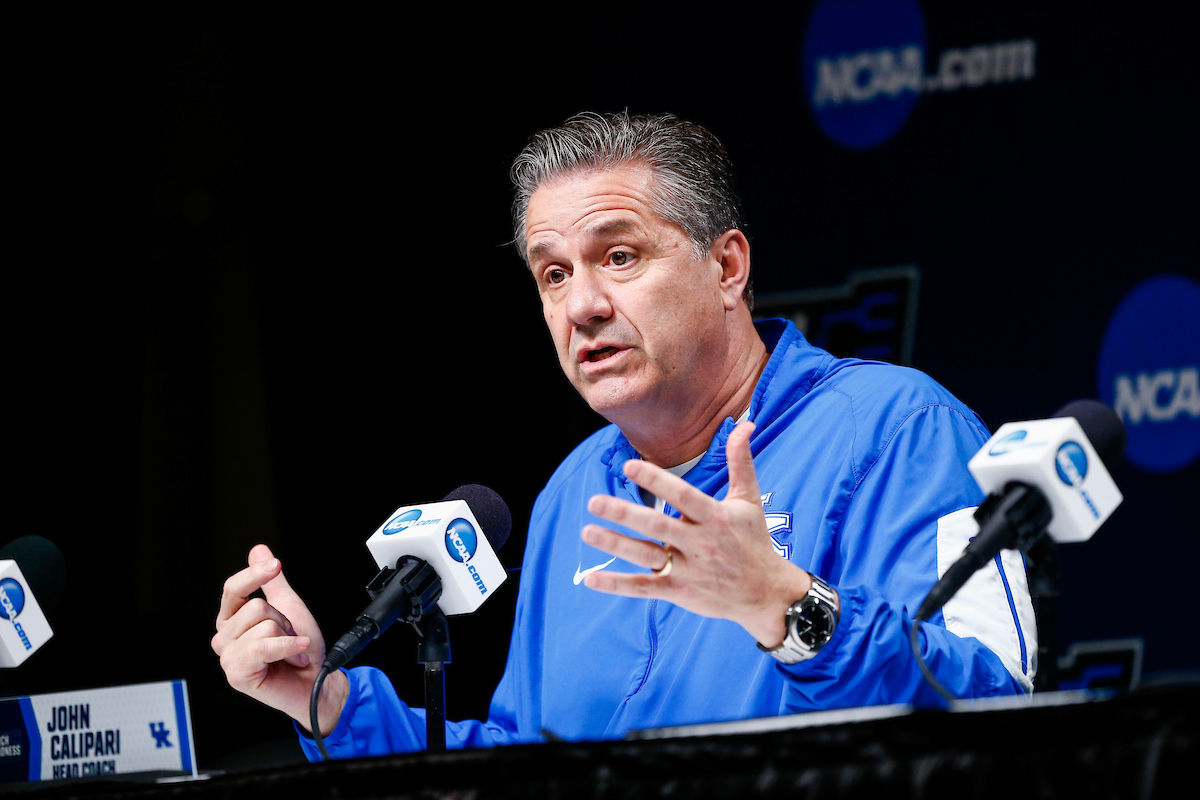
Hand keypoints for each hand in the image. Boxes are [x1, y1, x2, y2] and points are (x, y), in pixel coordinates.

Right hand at [211, 544, 347, 734]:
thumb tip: (258, 550)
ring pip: (264, 625)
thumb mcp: (289, 607)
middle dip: (284, 620)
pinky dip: (288, 647)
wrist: (316, 682)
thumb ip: (272, 582)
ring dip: (288, 638)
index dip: (254, 574)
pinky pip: (263, 646)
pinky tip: (297, 655)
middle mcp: (225, 637)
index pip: (233, 588)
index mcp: (233, 619)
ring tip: (291, 652)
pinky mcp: (237, 674)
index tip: (275, 565)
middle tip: (291, 638)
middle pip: (256, 607)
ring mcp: (228, 656)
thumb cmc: (301, 649)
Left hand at [582, 420, 812, 647]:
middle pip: (658, 526)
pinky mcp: (679, 592)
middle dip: (625, 514)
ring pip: (647, 556)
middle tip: (594, 501)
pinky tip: (591, 579)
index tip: (630, 466)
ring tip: (587, 531)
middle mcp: (700, 543)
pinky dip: (618, 585)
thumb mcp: (749, 501)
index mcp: (715, 517)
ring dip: (615, 545)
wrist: (767, 594)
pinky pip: (645, 588)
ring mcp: (688, 570)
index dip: (656, 481)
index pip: (683, 495)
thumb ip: (740, 462)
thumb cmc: (754, 541)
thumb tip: (744, 425)